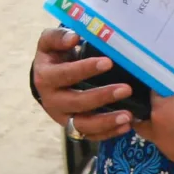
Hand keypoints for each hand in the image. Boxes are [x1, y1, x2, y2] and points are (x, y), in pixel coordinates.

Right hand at [30, 27, 136, 142]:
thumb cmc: (54, 57)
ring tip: (128, 116)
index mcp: (45, 78)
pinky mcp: (73, 129)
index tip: (108, 62)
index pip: (65, 74)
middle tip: (126, 89)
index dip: (85, 69)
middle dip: (102, 97)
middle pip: (76, 102)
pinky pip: (91, 136)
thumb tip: (73, 37)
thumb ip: (59, 37)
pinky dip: (109, 133)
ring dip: (107, 121)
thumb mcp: (50, 43)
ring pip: (83, 125)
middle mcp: (51, 101)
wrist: (48, 80)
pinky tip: (126, 126)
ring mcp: (62, 118)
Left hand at [131, 51, 173, 173]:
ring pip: (159, 138)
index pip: (151, 98)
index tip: (169, 89)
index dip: (159, 92)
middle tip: (172, 106)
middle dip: (153, 114)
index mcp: (160, 113)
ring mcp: (171, 152)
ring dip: (165, 129)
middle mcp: (159, 135)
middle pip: (146, 122)